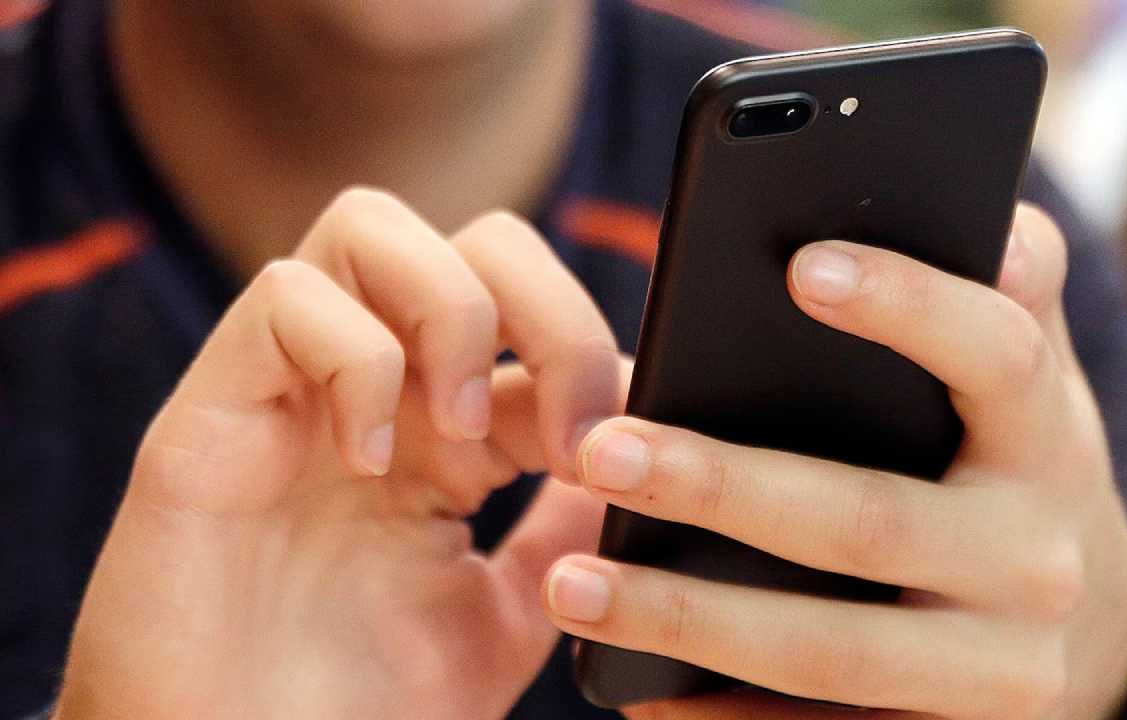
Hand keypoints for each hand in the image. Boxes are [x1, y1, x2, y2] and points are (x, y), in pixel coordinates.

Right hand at [56, 189, 624, 719]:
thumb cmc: (358, 714)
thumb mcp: (504, 615)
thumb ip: (563, 529)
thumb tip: (637, 448)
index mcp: (444, 433)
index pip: (536, 320)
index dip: (597, 360)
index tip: (627, 448)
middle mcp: (374, 392)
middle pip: (475, 239)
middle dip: (551, 310)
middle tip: (567, 428)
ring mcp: (291, 392)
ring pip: (372, 227)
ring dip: (452, 314)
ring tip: (464, 435)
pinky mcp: (211, 412)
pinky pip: (286, 300)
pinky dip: (356, 360)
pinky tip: (369, 461)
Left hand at [543, 205, 1126, 719]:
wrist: (1095, 630)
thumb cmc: (1022, 465)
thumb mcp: (1031, 380)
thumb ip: (1007, 294)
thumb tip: (986, 212)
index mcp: (1048, 438)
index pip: (996, 356)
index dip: (910, 308)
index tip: (801, 266)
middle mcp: (1035, 560)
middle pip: (867, 522)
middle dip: (724, 489)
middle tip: (602, 452)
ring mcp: (994, 668)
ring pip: (828, 648)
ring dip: (689, 618)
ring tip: (571, 586)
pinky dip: (721, 716)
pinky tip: (631, 690)